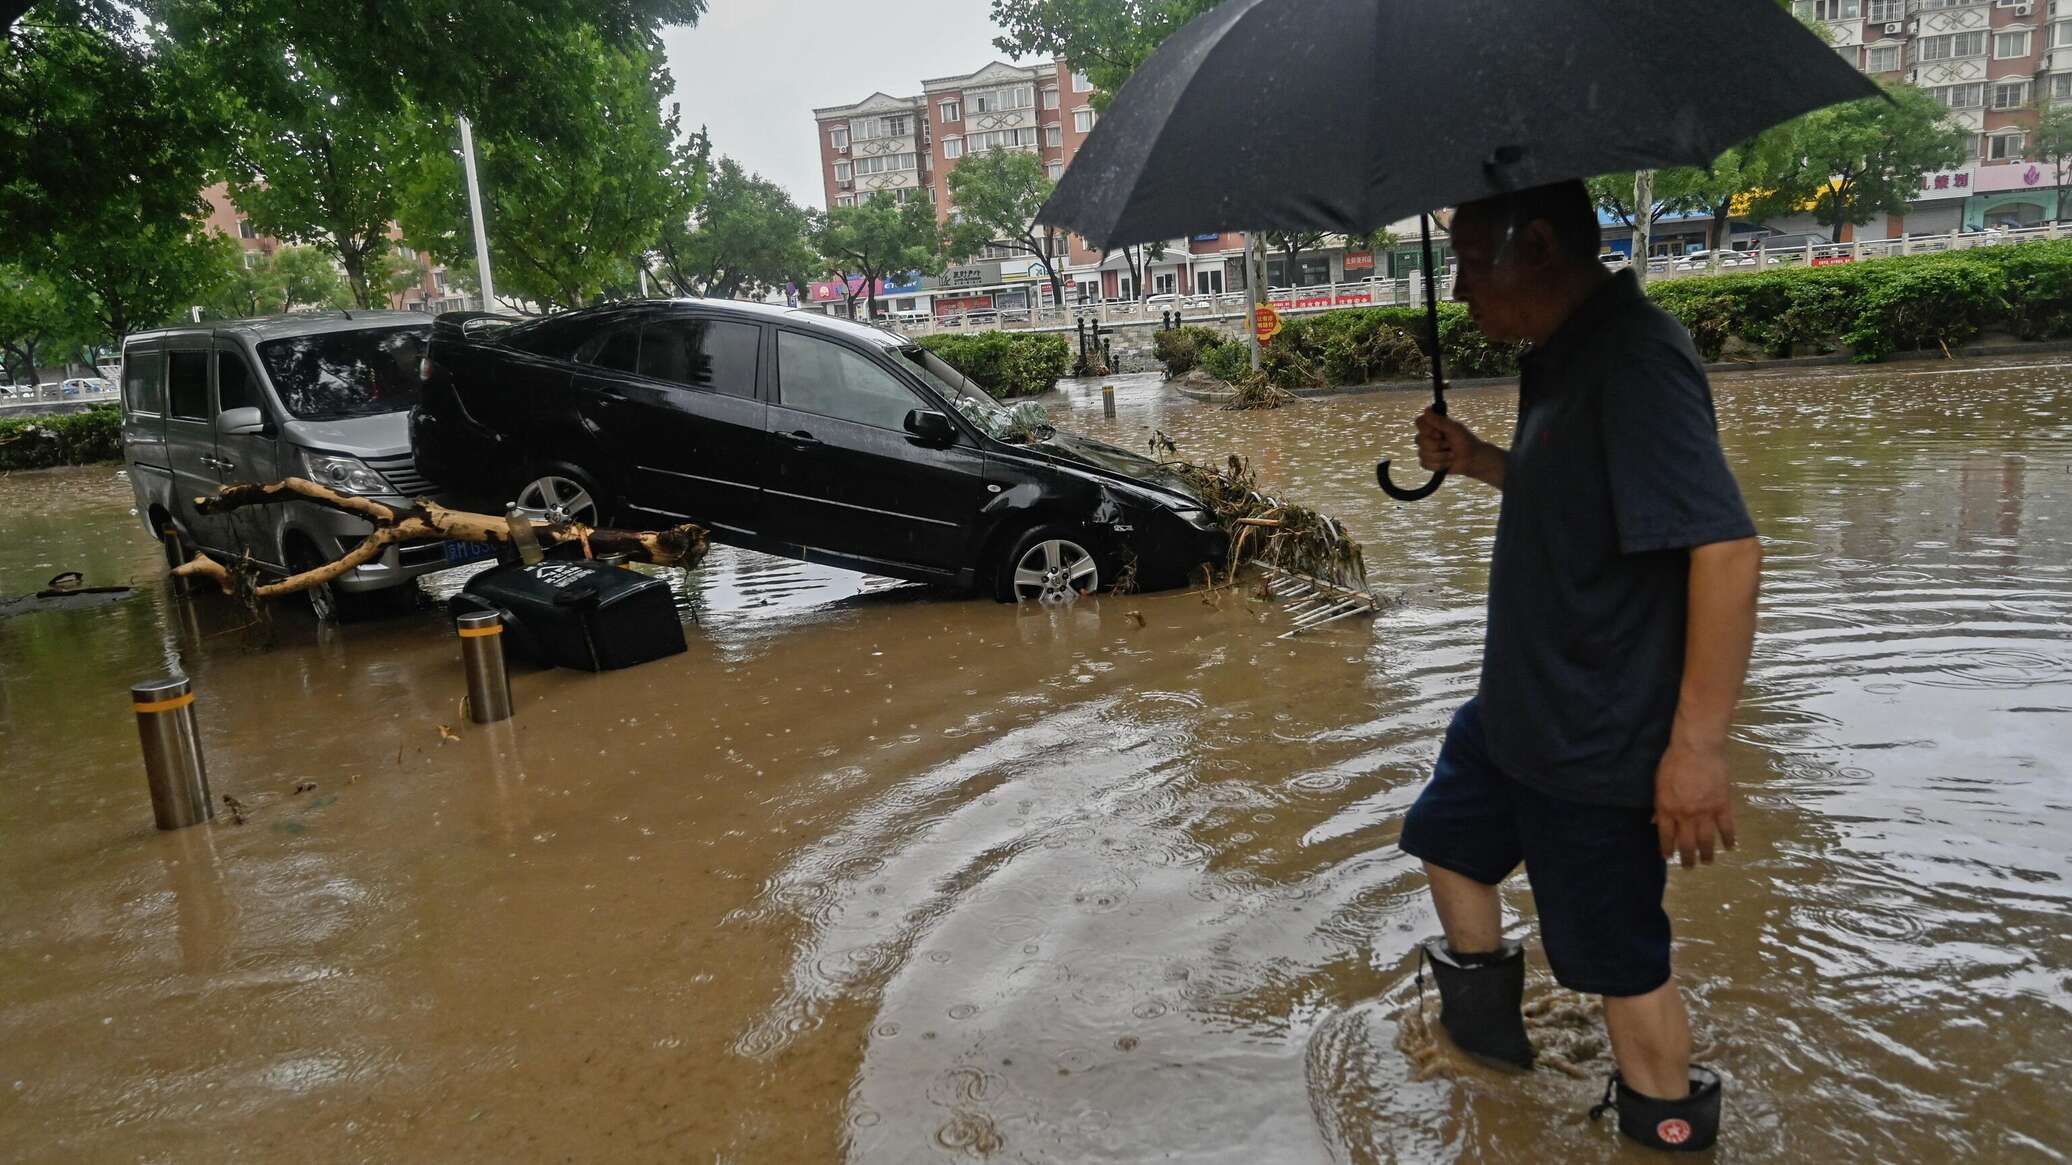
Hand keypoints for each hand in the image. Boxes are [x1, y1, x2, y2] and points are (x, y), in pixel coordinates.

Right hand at [1415, 408, 1481, 475]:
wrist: (1472, 459)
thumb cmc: (1465, 441)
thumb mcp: (1454, 428)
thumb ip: (1439, 420)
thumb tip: (1427, 409)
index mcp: (1433, 425)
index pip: (1419, 422)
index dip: (1426, 429)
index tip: (1439, 433)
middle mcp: (1427, 436)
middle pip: (1419, 440)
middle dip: (1436, 445)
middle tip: (1449, 445)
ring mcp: (1426, 450)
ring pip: (1422, 453)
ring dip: (1440, 456)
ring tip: (1452, 455)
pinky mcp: (1428, 463)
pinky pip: (1424, 464)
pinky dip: (1438, 465)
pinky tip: (1447, 463)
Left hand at [1653, 738, 1736, 869]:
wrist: (1697, 748)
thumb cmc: (1673, 762)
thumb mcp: (1659, 783)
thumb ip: (1659, 804)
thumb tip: (1655, 821)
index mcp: (1667, 809)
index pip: (1666, 836)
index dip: (1667, 849)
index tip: (1669, 857)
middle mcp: (1685, 815)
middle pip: (1686, 843)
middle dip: (1687, 858)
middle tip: (1688, 867)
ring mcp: (1705, 812)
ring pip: (1706, 840)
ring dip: (1707, 854)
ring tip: (1707, 862)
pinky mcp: (1722, 805)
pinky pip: (1727, 827)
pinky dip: (1729, 839)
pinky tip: (1730, 847)